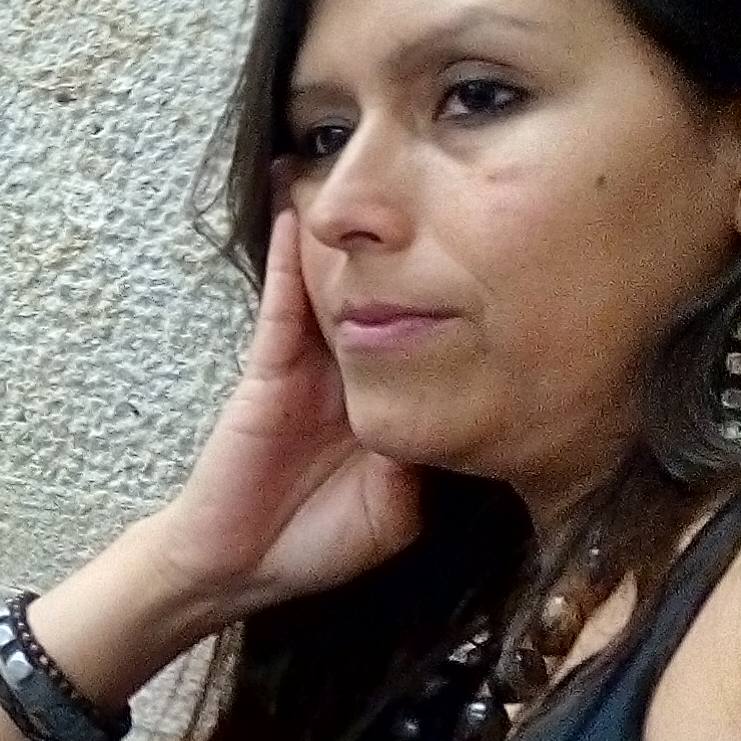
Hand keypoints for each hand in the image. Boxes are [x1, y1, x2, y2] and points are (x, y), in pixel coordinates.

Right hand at [146, 208, 422, 627]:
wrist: (242, 567)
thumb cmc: (315, 543)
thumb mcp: (396, 511)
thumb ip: (421, 466)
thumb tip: (453, 417)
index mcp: (386, 405)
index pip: (426, 342)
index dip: (456, 304)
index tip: (498, 257)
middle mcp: (350, 376)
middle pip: (381, 299)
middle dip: (400, 250)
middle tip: (429, 183)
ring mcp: (307, 370)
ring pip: (329, 291)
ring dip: (336, 239)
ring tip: (340, 173)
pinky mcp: (268, 371)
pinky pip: (281, 310)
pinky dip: (284, 265)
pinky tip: (291, 218)